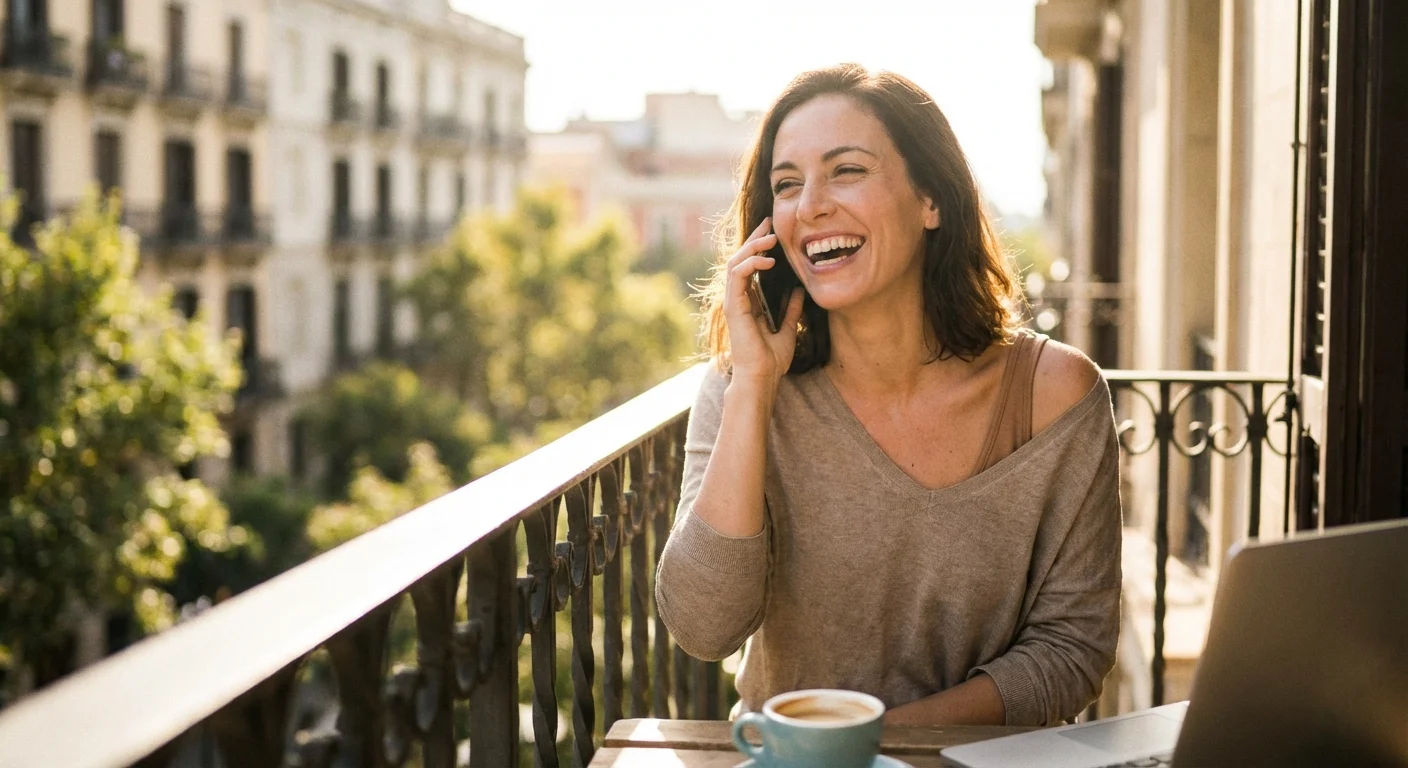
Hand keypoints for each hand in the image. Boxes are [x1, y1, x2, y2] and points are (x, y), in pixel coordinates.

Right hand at [724, 217, 805, 385]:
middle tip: (770, 223)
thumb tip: (800, 291)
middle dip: (754, 239)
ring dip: (752, 247)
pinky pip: (737, 276)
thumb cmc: (772, 360)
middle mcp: (738, 299)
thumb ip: (791, 309)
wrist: (762, 377)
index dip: (759, 247)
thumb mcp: (788, 328)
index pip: (750, 266)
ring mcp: (733, 302)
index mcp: (748, 302)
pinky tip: (767, 260)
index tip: (773, 231)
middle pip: (740, 259)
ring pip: (735, 263)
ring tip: (770, 238)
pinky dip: (750, 264)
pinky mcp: (733, 306)